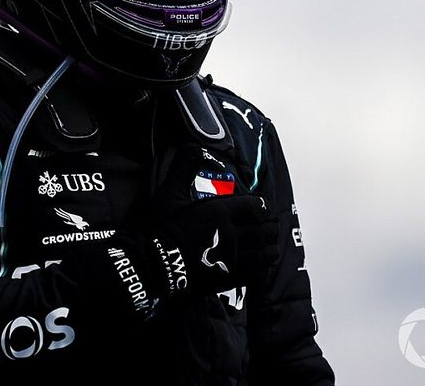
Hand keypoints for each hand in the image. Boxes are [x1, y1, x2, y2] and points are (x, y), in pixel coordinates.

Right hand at [145, 145, 279, 297]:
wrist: (154, 266)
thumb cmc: (161, 228)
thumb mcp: (170, 193)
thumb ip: (184, 166)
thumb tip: (194, 146)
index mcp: (221, 212)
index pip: (257, 206)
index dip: (262, 206)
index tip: (261, 206)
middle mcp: (232, 234)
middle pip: (266, 228)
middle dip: (269, 224)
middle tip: (267, 223)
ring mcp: (233, 258)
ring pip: (267, 250)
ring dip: (270, 244)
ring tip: (267, 242)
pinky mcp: (230, 278)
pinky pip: (259, 271)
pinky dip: (264, 265)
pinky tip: (260, 263)